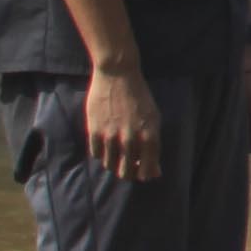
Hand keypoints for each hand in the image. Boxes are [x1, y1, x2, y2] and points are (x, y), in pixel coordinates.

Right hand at [81, 59, 162, 181]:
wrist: (118, 76)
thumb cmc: (139, 98)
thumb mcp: (154, 119)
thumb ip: (154, 147)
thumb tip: (155, 173)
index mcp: (150, 136)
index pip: (147, 169)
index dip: (144, 174)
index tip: (142, 173)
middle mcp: (131, 139)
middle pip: (126, 172)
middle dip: (128, 173)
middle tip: (128, 166)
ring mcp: (111, 136)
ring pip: (110, 165)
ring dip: (114, 164)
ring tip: (117, 153)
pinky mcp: (95, 131)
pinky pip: (96, 155)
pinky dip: (101, 154)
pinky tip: (106, 144)